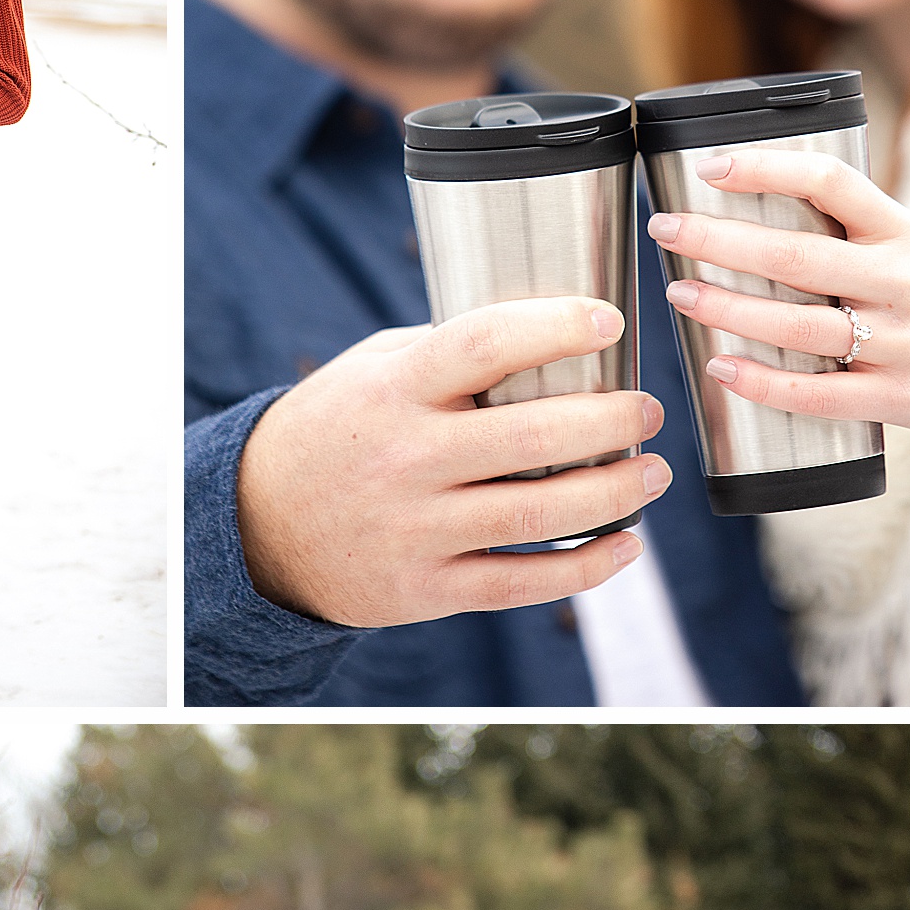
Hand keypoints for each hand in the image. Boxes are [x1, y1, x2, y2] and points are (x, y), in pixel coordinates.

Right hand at [235, 298, 668, 627]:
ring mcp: (415, 529)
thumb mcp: (370, 370)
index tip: (609, 321)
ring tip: (650, 473)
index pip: (484, 345)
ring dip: (614, 493)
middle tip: (646, 411)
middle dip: (611, 421)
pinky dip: (584, 567)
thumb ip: (447, 351)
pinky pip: (521, 582)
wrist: (259, 526)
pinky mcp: (425, 588)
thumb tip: (552, 333)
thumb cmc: (335, 430)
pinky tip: (624, 545)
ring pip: (538, 513)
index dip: (555, 327)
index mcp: (394, 391)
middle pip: (532, 436)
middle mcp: (405, 459)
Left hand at [650, 146, 909, 437]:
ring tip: (680, 293)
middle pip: (795, 256)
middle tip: (666, 229)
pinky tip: (721, 369)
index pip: (829, 183)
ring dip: (728, 308)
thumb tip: (772, 215)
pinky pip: (819, 393)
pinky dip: (764, 383)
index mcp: (905, 232)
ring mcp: (901, 342)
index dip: (765, 168)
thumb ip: (862, 235)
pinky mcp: (899, 398)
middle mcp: (902, 281)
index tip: (710, 166)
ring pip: (799, 325)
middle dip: (719, 240)